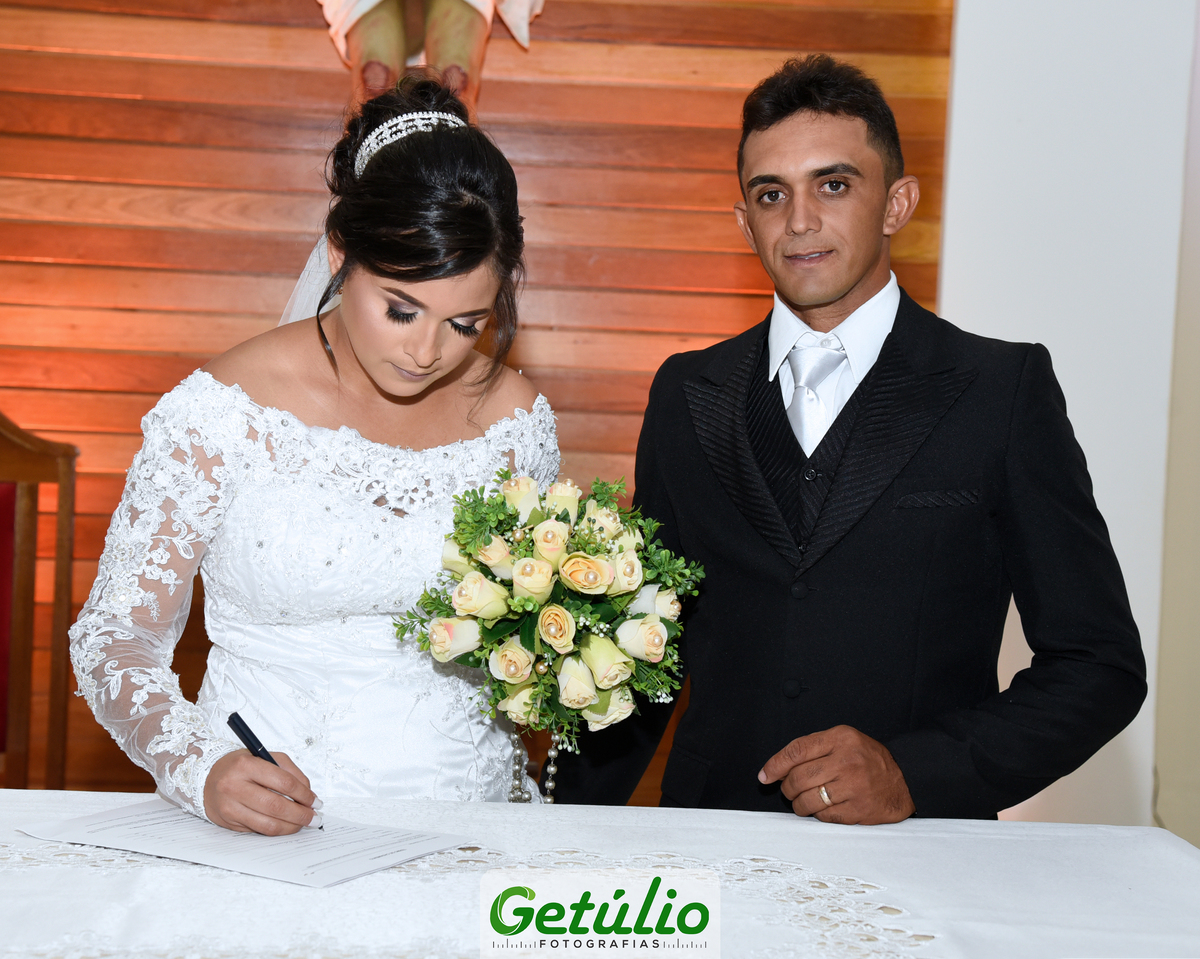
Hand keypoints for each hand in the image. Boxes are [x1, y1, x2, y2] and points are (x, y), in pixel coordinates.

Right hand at [204, 750, 320, 834]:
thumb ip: (289, 771)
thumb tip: (308, 793)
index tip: (315, 801)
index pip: (283, 782)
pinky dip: (276, 829)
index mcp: (246, 765)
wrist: (208, 778)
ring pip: (267, 824)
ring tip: (303, 823)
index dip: (303, 794)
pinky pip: (258, 830)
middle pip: (276, 806)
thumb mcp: (265, 757)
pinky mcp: (228, 823)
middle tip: (314, 817)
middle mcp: (234, 787)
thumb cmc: (240, 766)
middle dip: (300, 814)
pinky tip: (285, 825)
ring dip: (291, 826)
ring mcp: (230, 807)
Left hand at [757, 725, 914, 823]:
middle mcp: (847, 761)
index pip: (797, 750)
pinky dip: (817, 815)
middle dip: (787, 788)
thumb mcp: (844, 740)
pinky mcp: (858, 810)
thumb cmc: (867, 759)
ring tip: (803, 802)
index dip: (775, 765)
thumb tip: (777, 769)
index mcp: (840, 738)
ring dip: (799, 805)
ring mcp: (854, 787)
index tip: (765, 776)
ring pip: (808, 800)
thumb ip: (813, 748)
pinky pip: (824, 817)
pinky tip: (823, 808)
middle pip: (798, 778)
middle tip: (789, 790)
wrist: (905, 780)